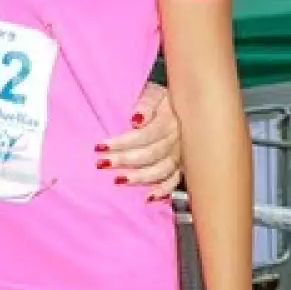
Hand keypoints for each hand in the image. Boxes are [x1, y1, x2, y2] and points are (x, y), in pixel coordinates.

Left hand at [97, 82, 181, 199]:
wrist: (191, 101)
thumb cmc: (167, 96)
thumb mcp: (156, 92)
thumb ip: (147, 104)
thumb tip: (136, 119)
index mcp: (169, 121)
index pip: (144, 135)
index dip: (122, 142)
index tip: (99, 146)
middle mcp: (177, 140)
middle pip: (150, 154)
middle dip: (125, 160)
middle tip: (102, 164)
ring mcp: (182, 154)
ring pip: (161, 169)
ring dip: (140, 177)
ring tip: (118, 180)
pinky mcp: (185, 164)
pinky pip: (176, 180)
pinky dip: (164, 190)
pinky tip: (149, 197)